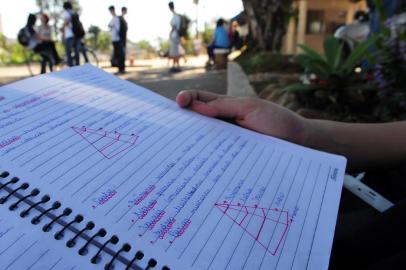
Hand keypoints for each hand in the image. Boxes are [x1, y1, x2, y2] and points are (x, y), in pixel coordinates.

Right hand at [176, 90, 309, 144]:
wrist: (297, 140)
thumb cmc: (275, 120)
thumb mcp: (249, 108)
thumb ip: (223, 107)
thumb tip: (195, 106)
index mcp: (226, 106)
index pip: (200, 99)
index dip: (187, 98)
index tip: (179, 102)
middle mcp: (223, 122)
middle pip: (197, 119)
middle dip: (182, 120)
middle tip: (170, 127)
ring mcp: (227, 139)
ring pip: (203, 138)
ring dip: (190, 140)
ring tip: (177, 144)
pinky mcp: (232, 154)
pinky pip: (214, 153)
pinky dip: (204, 154)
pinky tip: (195, 159)